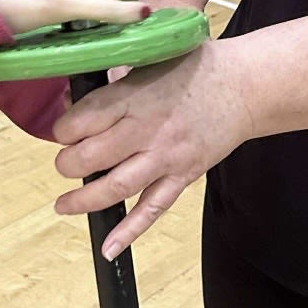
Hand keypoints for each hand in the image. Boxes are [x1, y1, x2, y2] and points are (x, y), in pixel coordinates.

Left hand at [52, 40, 256, 257]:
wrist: (245, 87)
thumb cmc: (195, 68)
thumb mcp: (150, 59)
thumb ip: (112, 80)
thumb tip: (72, 101)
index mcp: (135, 97)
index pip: (83, 120)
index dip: (63, 130)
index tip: (62, 132)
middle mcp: (148, 129)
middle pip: (93, 156)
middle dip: (68, 164)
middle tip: (64, 163)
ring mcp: (167, 157)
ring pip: (117, 187)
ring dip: (84, 200)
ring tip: (63, 205)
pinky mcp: (184, 176)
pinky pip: (153, 209)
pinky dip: (130, 231)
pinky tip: (109, 248)